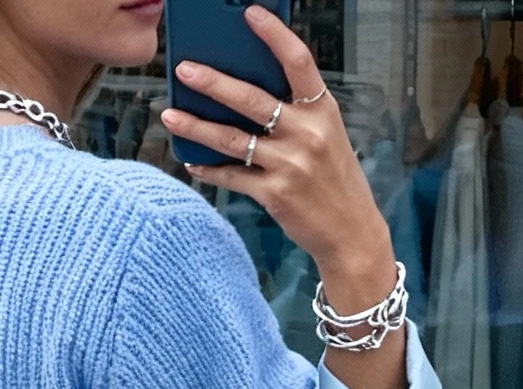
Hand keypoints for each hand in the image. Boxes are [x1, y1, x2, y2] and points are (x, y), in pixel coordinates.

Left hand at [160, 7, 405, 388]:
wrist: (351, 232)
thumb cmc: (335, 180)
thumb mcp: (327, 136)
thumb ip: (296, 112)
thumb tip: (246, 93)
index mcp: (323, 110)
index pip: (298, 61)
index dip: (274, 35)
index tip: (250, 15)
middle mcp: (306, 134)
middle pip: (252, 99)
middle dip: (213, 82)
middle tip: (185, 69)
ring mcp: (289, 165)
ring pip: (233, 139)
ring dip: (198, 126)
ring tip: (171, 114)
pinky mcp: (274, 194)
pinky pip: (232, 176)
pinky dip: (210, 169)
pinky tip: (192, 161)